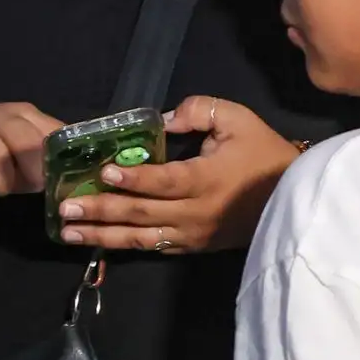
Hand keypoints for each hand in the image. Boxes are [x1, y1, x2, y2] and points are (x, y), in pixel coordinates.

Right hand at [0, 102, 63, 200]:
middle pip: (26, 143)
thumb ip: (46, 153)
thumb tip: (77, 174)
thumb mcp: (20, 145)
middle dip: (31, 173)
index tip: (56, 181)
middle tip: (27, 187)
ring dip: (0, 185)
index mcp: (24, 114)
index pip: (52, 134)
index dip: (57, 161)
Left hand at [57, 96, 300, 252]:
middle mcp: (195, 213)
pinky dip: (124, 245)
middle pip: (141, 214)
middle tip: (64, 206)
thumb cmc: (263, 153)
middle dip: (100, 210)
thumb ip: (198, 110)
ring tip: (67, 232)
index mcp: (206, 180)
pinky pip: (154, 248)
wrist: (294, 199)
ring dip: (101, 235)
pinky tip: (97, 242)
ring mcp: (193, 235)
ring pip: (141, 239)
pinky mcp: (193, 246)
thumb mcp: (236, 118)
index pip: (162, 181)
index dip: (132, 177)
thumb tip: (162, 121)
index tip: (103, 171)